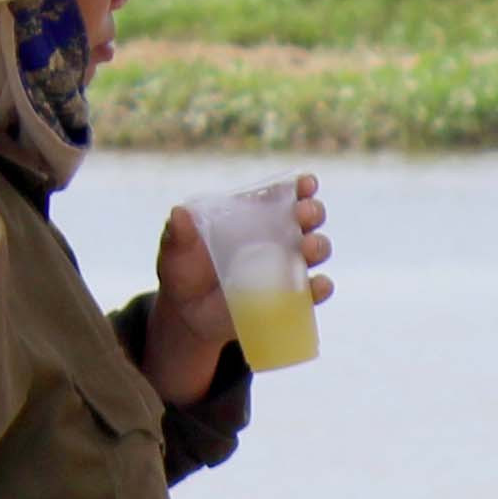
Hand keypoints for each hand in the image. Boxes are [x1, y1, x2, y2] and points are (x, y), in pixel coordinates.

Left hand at [145, 178, 330, 407]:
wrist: (188, 314)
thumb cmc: (184, 271)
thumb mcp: (176, 251)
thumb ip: (178, 234)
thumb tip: (179, 215)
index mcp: (253, 215)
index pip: (281, 194)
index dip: (299, 186)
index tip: (306, 183)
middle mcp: (276, 237)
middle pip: (306, 218)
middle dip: (312, 212)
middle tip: (305, 214)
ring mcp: (285, 267)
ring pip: (315, 250)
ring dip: (318, 246)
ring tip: (309, 248)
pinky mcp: (289, 298)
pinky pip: (313, 292)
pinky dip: (320, 288)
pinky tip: (317, 285)